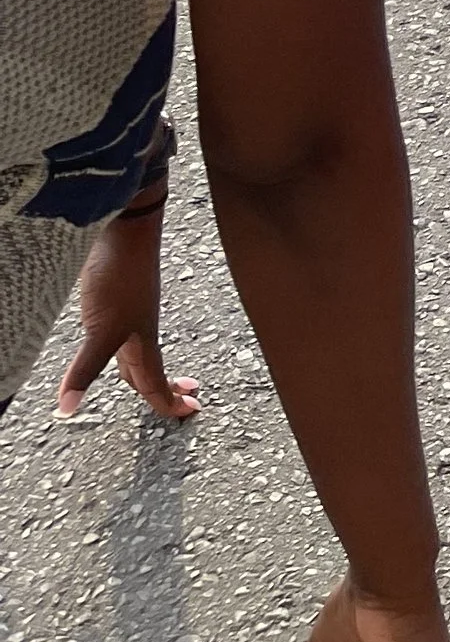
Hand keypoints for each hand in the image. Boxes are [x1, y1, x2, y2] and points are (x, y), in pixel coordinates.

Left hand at [56, 207, 197, 422]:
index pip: (157, 382)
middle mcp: (139, 331)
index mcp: (142, 342)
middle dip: (167, 389)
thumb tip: (67, 409)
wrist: (126, 228)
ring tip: (149, 385)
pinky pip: (126, 337)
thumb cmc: (121, 276)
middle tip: (185, 402)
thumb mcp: (100, 329)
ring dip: (147, 372)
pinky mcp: (117, 300)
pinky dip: (127, 352)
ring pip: (139, 354)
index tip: (189, 413)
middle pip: (153, 369)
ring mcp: (130, 314)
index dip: (171, 402)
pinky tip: (117, 347)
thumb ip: (84, 369)